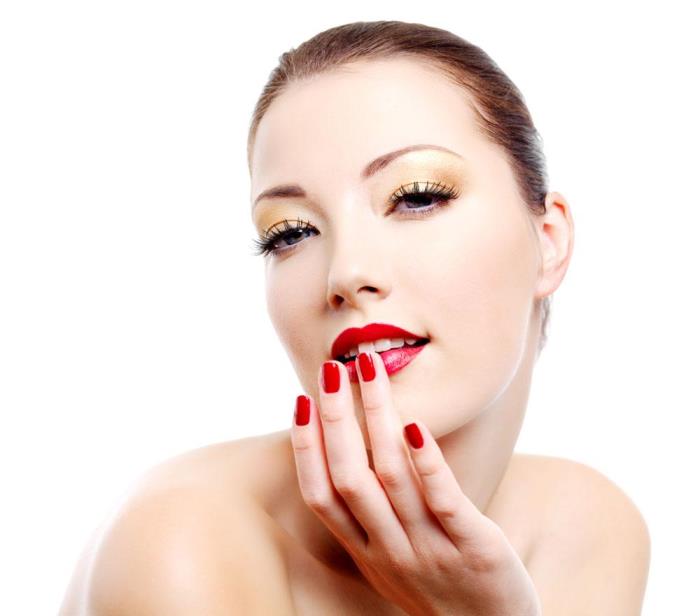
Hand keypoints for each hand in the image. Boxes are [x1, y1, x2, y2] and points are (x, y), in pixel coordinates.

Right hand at [290, 351, 541, 615]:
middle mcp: (389, 549)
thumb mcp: (390, 557)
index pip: (321, 494)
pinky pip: (445, 502)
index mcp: (365, 549)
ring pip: (392, 477)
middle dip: (337, 419)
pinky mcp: (474, 548)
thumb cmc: (438, 586)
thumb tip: (353, 452)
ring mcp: (430, 549)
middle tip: (332, 369)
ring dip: (377, 419)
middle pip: (350, 478)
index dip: (306, 448)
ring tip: (370, 371)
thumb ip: (370, 514)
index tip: (301, 400)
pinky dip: (426, 463)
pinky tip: (415, 425)